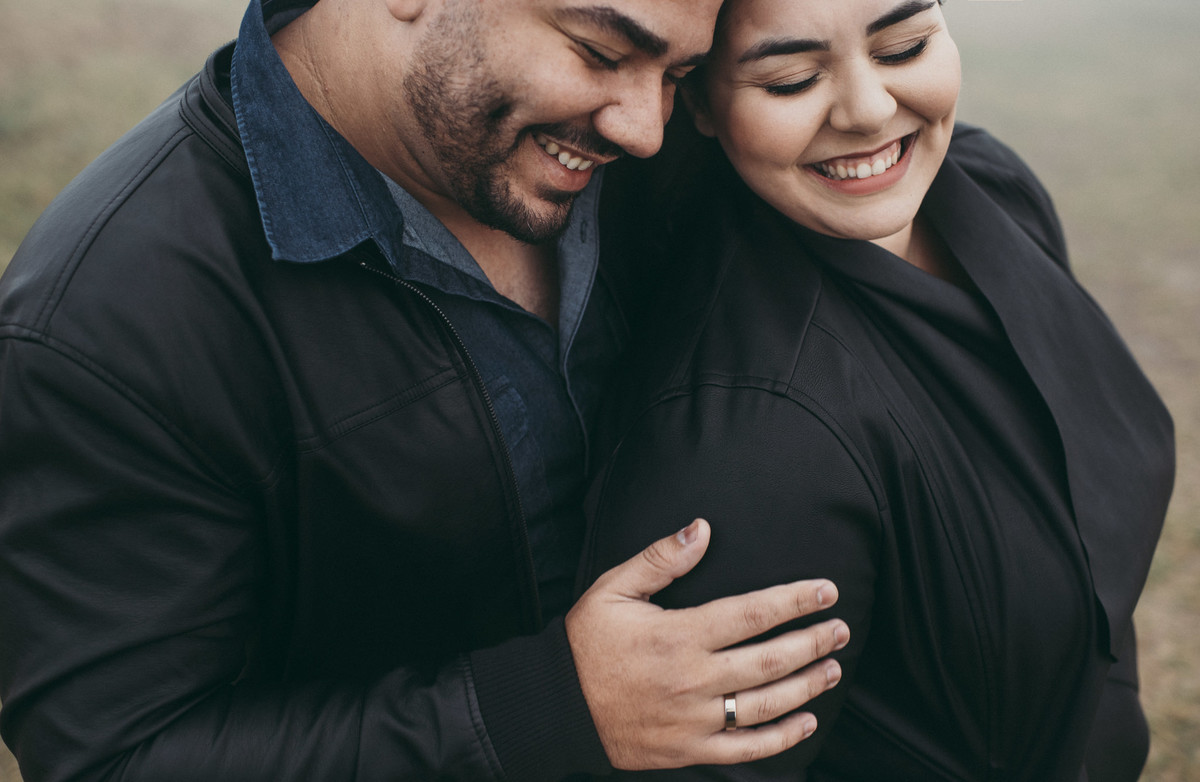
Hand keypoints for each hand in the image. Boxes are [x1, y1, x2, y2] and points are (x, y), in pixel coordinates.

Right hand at [566, 518, 848, 769]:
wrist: (556, 704)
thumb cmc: (587, 642)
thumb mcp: (614, 587)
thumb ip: (661, 558)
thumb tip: (702, 528)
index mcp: (678, 635)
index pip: (751, 615)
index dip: (793, 601)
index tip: (826, 591)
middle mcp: (692, 679)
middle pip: (769, 660)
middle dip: (812, 643)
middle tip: (841, 630)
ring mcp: (693, 719)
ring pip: (765, 705)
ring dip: (806, 686)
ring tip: (833, 668)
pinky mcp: (690, 749)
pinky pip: (746, 749)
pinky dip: (781, 738)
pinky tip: (806, 721)